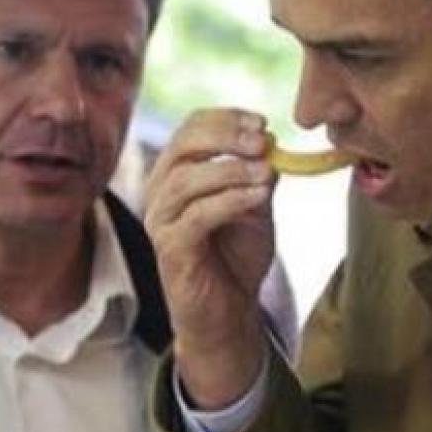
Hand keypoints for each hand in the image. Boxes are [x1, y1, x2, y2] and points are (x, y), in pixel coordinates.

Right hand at [143, 109, 276, 406]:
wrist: (228, 312)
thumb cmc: (236, 257)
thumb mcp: (255, 206)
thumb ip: (257, 175)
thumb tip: (271, 144)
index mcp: (177, 172)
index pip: (190, 128)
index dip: (225, 119)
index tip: (262, 123)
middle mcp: (160, 191)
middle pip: (183, 145)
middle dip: (225, 136)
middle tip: (262, 141)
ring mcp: (160, 221)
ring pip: (186, 179)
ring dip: (230, 169)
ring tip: (265, 172)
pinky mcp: (170, 250)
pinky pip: (196, 216)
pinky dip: (229, 200)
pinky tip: (258, 196)